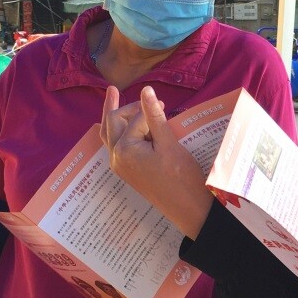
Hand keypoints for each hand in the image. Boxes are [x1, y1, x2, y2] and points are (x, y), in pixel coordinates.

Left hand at [100, 86, 214, 237]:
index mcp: (124, 150)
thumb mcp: (168, 143)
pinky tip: (122, 124)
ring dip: (114, 116)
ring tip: (113, 94)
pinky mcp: (127, 171)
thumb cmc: (181, 177)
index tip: (166, 106)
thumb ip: (154, 115)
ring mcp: (120, 166)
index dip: (150, 109)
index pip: (135, 119)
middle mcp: (116, 158)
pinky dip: (118, 131)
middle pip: (112, 122)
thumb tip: (146, 90)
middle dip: (125, 107)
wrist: (188, 208)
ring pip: (110, 134)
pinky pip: (116, 145)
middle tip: (138, 96)